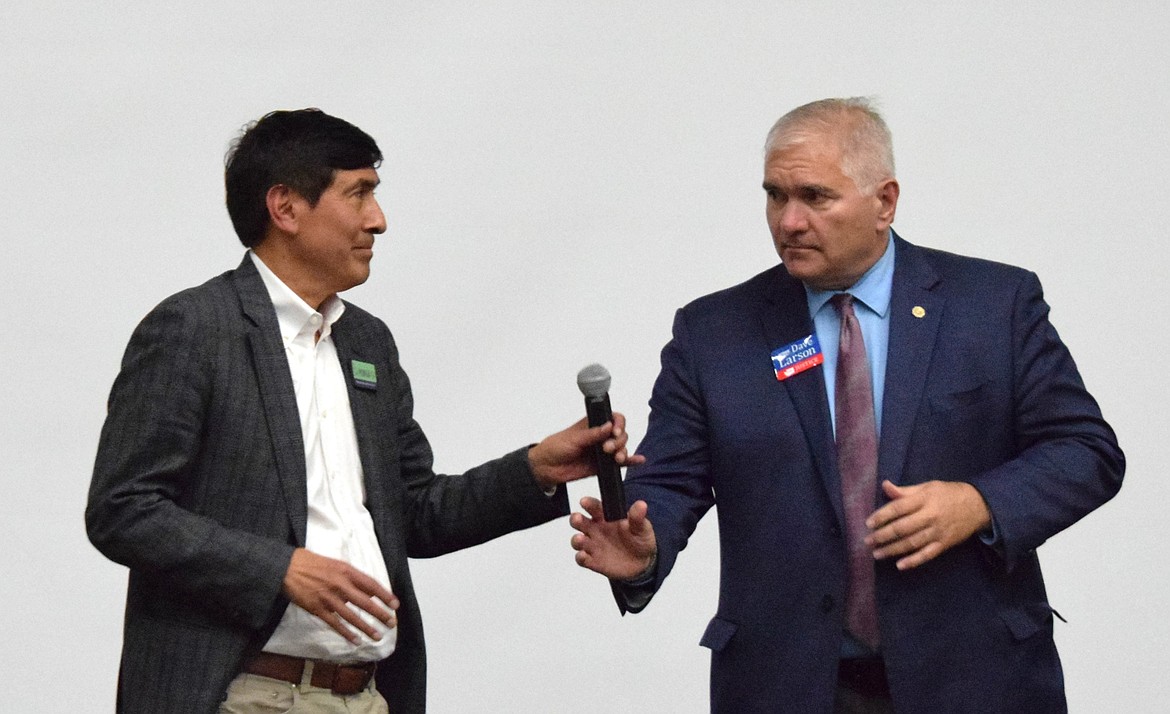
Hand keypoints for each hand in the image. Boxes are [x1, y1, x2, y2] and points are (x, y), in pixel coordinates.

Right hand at [282, 548, 399, 642]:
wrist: (287, 567)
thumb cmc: (312, 563)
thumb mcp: (336, 564)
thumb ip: (352, 576)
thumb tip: (368, 590)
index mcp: (346, 571)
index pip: (371, 585)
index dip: (385, 595)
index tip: (395, 604)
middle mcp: (340, 584)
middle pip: (365, 602)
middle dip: (380, 614)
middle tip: (391, 623)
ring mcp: (328, 598)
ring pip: (352, 616)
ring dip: (366, 627)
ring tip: (377, 636)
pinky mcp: (317, 609)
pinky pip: (335, 623)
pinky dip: (346, 633)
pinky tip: (355, 640)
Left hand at [527, 413, 644, 489]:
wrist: (547, 468)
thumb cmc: (556, 447)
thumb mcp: (573, 439)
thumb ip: (592, 434)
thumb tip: (608, 426)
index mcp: (593, 424)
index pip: (613, 418)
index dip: (618, 423)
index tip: (615, 431)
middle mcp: (600, 436)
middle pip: (621, 434)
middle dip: (619, 440)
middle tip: (608, 448)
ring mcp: (603, 451)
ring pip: (622, 448)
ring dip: (624, 451)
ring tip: (617, 458)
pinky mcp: (603, 466)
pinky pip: (621, 463)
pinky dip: (631, 460)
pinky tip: (638, 460)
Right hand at [570, 497, 656, 579]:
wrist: (642, 563)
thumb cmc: (639, 540)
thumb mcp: (641, 527)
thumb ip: (637, 517)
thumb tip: (641, 505)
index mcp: (605, 517)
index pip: (594, 507)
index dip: (588, 503)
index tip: (584, 501)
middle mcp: (595, 529)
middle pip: (579, 521)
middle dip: (576, 519)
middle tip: (577, 518)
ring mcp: (593, 545)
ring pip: (577, 540)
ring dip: (576, 540)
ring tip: (581, 539)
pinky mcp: (592, 561)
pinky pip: (582, 559)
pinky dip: (580, 557)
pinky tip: (583, 556)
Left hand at [865, 480, 991, 569]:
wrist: (978, 505)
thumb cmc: (948, 494)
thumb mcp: (928, 487)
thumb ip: (906, 491)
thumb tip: (885, 486)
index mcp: (924, 499)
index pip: (898, 508)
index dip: (881, 516)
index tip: (868, 523)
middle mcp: (930, 516)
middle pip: (903, 528)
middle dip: (882, 535)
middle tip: (868, 541)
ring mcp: (938, 532)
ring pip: (912, 543)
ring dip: (893, 550)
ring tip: (877, 554)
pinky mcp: (944, 544)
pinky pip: (927, 554)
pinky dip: (914, 561)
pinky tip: (900, 565)